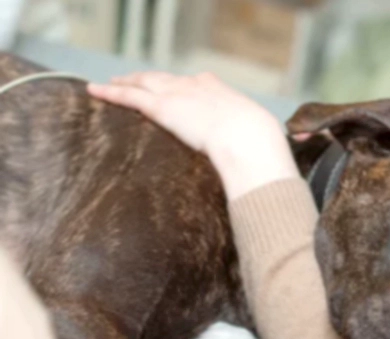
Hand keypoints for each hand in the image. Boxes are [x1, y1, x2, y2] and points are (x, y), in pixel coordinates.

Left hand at [87, 72, 299, 199]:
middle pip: (169, 80)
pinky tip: (96, 90)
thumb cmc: (262, 150)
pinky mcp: (162, 107)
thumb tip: (266, 179)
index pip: (202, 84)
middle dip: (153, 80)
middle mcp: (201, 89)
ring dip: (127, 82)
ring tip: (110, 84)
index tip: (181, 87)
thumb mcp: (263, 148)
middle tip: (137, 80)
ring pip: (146, 83)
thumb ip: (256, 158)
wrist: (250, 142)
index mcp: (226, 96)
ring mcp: (180, 95)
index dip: (189, 86)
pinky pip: (131, 96)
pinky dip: (112, 92)